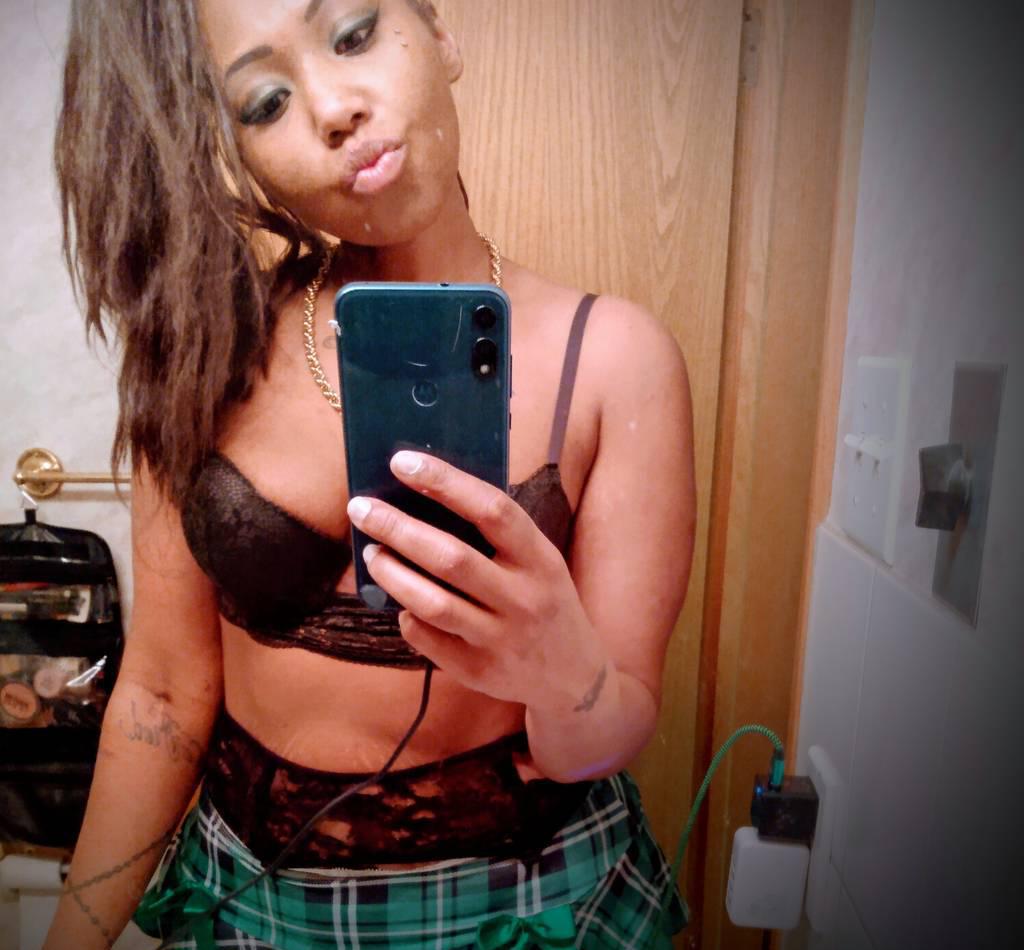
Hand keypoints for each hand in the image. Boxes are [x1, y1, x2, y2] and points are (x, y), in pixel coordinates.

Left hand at [346, 451, 608, 713]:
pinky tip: (400, 602)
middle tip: (361, 508)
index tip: (403, 463)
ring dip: (392, 574)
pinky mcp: (480, 671)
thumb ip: (498, 535)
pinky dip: (406, 616)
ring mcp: (501, 638)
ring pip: (432, 603)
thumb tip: (429, 492)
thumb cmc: (544, 601)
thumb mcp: (540, 562)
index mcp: (540, 559)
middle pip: (451, 557)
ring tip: (371, 554)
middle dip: (397, 528)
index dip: (446, 483)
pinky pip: (427, 638)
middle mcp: (524, 598)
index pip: (492, 510)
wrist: (574, 676)